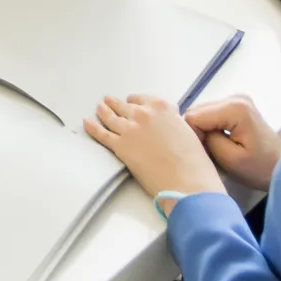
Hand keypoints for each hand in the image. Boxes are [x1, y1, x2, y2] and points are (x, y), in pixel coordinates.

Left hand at [84, 94, 222, 198]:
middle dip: (116, 105)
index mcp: (162, 108)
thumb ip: (171, 123)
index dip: (135, 102)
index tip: (132, 103)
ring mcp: (130, 129)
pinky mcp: (120, 146)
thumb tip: (165, 127)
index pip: (142, 99)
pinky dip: (92, 127)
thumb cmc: (193, 162)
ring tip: (99, 108)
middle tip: (109, 102)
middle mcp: (143, 114)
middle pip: (124, 106)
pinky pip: (101, 133)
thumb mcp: (187, 131)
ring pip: (110, 116)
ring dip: (103, 111)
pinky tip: (87, 123)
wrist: (187, 180)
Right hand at [181, 97, 280, 191]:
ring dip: (204, 131)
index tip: (207, 153)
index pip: (193, 116)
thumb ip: (206, 139)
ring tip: (217, 147)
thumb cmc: (258, 168)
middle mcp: (234, 97)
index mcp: (234, 107)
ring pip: (201, 112)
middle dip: (198, 132)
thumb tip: (191, 129)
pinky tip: (220, 140)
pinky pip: (210, 114)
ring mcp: (236, 99)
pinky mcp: (236, 105)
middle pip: (196, 111)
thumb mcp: (229, 159)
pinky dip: (210, 128)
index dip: (194, 136)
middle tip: (211, 152)